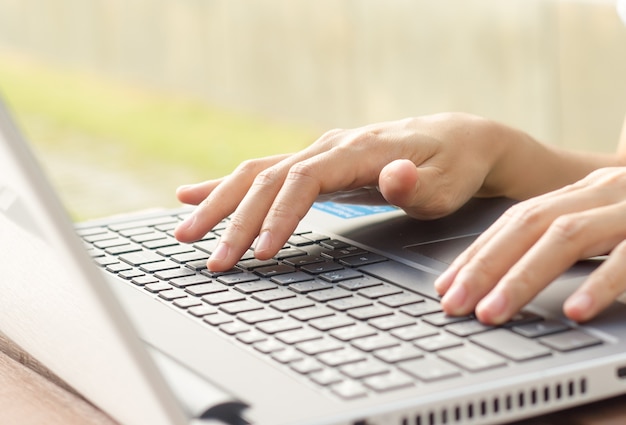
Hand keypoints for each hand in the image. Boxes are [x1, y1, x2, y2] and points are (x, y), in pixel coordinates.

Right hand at [174, 113, 510, 270]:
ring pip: (254, 175)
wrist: (455, 140)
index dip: (278, 217)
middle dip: (235, 221)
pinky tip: (193, 195)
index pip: (302, 182)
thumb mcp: (446, 182)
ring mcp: (316, 154)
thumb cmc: (451, 166)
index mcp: (355, 151)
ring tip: (185, 233)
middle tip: (212, 261)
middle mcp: (327, 148)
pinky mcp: (313, 165)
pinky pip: (261, 173)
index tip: (260, 254)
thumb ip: (416, 183)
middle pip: (266, 179)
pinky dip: (224, 186)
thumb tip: (394, 175)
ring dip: (218, 204)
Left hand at [435, 167, 625, 323]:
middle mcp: (600, 194)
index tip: (447, 284)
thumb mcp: (607, 217)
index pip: (516, 220)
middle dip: (484, 266)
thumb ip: (568, 235)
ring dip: (521, 278)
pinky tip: (574, 310)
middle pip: (528, 225)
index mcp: (582, 193)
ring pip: (565, 238)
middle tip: (454, 304)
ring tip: (491, 313)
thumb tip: (512, 273)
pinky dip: (597, 284)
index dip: (478, 252)